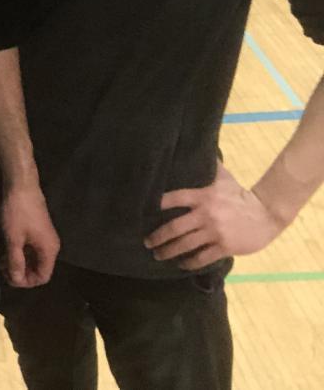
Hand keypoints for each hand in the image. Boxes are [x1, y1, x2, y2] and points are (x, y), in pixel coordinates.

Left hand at [0, 183, 59, 286]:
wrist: (21, 185)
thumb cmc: (17, 212)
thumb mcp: (13, 238)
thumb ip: (16, 261)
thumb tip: (17, 279)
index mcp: (49, 250)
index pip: (43, 277)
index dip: (26, 282)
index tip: (9, 277)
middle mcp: (51, 246)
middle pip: (40, 269)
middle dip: (22, 273)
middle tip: (3, 270)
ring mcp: (45, 238)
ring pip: (34, 259)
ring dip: (20, 263)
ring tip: (2, 262)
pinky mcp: (38, 230)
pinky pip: (32, 249)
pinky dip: (21, 253)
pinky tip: (6, 251)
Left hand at [145, 165, 286, 269]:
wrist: (267, 214)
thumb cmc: (241, 195)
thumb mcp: (224, 178)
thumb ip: (209, 166)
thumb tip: (199, 146)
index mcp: (202, 196)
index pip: (172, 199)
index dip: (156, 206)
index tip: (142, 213)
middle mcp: (205, 214)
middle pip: (174, 227)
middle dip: (158, 237)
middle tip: (147, 242)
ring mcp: (215, 232)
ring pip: (185, 244)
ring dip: (169, 252)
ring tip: (158, 255)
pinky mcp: (225, 247)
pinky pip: (202, 257)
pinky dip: (189, 262)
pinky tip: (181, 264)